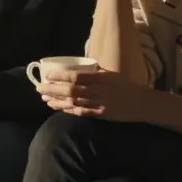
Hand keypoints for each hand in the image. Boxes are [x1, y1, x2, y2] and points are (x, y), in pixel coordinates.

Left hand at [36, 68, 150, 121]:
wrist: (142, 102)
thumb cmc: (125, 86)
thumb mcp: (110, 74)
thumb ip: (93, 72)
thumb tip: (75, 68)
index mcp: (100, 78)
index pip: (75, 76)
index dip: (60, 76)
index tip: (47, 75)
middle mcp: (98, 90)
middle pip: (71, 90)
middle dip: (53, 89)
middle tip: (39, 89)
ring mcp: (99, 103)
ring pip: (73, 102)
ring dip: (57, 101)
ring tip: (45, 99)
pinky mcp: (101, 114)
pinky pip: (81, 112)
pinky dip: (68, 110)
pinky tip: (58, 108)